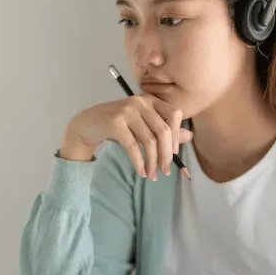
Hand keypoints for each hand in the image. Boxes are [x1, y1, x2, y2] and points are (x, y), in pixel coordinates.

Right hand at [59, 94, 192, 180]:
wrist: (86, 125)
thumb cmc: (117, 126)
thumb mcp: (142, 126)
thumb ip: (164, 130)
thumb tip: (189, 136)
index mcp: (150, 100)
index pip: (174, 115)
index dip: (176, 137)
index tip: (173, 155)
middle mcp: (140, 102)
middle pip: (163, 130)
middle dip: (166, 155)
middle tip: (165, 171)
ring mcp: (127, 111)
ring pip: (149, 141)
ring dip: (152, 162)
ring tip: (152, 175)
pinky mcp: (115, 123)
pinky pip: (133, 146)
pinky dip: (139, 162)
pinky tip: (141, 172)